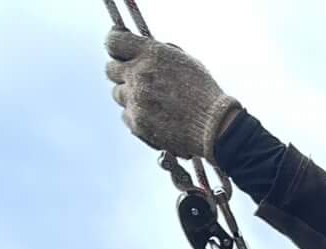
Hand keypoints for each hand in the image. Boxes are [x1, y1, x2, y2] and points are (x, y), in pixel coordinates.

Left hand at [105, 29, 240, 158]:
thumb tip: (141, 51)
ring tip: (152, 102)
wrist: (214, 128)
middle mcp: (138, 74)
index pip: (114, 42)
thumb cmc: (204, 93)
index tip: (119, 51)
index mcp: (151, 54)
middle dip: (122, 73)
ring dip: (130, 96)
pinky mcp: (136, 123)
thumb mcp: (184, 61)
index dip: (115, 45)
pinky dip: (136, 115)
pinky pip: (126, 115)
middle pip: (111, 69)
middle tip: (137, 79)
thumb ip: (158, 54)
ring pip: (118, 94)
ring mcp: (135, 100)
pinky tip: (155, 117)